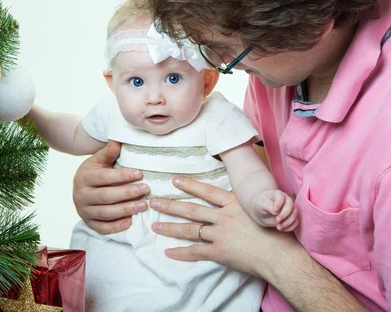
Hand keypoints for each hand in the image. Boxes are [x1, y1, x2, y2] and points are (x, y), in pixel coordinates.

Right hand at [72, 140, 149, 233]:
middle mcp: (80, 195)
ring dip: (125, 210)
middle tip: (146, 189)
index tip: (139, 173)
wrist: (81, 188)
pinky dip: (116, 227)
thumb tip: (117, 140)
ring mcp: (84, 211)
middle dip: (127, 193)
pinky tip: (130, 223)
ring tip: (143, 205)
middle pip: (105, 196)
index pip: (103, 177)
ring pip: (105, 213)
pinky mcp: (88, 223)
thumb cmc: (95, 172)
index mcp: (83, 177)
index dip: (121, 176)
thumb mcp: (98, 161)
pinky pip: (102, 228)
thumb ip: (108, 152)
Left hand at [149, 177, 300, 278]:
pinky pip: (196, 252)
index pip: (207, 191)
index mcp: (235, 204)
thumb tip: (254, 196)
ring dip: (170, 228)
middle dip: (170, 206)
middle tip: (154, 202)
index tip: (175, 180)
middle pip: (192, 209)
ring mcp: (221, 235)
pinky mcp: (220, 253)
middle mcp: (224, 217)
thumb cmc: (280, 233)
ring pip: (190, 230)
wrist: (283, 256)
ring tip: (155, 226)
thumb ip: (253, 202)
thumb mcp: (266, 209)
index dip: (190, 185)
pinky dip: (181, 253)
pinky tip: (168, 252)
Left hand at [253, 190, 297, 231]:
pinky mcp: (290, 217)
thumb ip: (267, 205)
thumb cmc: (260, 205)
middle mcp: (286, 200)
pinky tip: (281, 229)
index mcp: (278, 194)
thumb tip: (276, 211)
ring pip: (294, 214)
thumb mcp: (260, 204)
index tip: (274, 210)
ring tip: (278, 227)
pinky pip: (295, 222)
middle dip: (285, 214)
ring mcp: (289, 209)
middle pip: (291, 206)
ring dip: (287, 222)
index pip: (282, 197)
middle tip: (277, 220)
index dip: (279, 204)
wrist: (260, 212)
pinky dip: (290, 227)